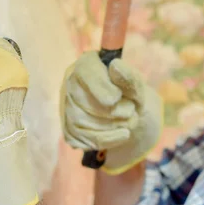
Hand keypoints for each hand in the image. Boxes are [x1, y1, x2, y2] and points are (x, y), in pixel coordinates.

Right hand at [61, 51, 162, 174]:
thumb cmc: (129, 95)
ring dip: (114, 125)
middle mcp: (70, 85)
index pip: (85, 72)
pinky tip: (122, 134)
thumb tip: (115, 66)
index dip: (101, 86)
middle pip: (85, 101)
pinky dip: (110, 139)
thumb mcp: (136, 85)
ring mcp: (67, 110)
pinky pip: (87, 139)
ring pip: (86, 122)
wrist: (128, 117)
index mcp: (86, 65)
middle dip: (114, 111)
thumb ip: (129, 77)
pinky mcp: (70, 132)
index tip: (117, 97)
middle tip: (131, 110)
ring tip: (130, 121)